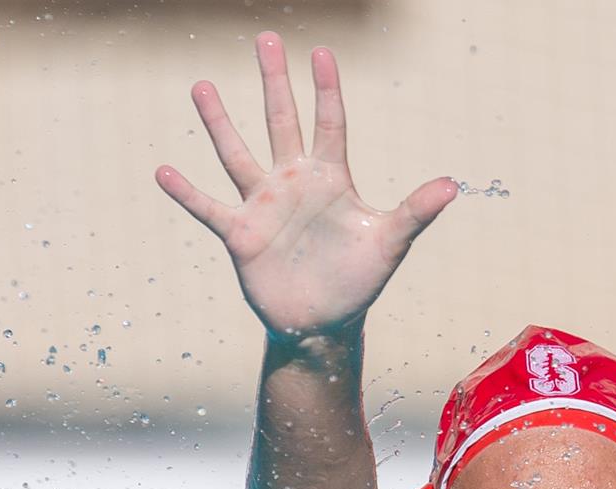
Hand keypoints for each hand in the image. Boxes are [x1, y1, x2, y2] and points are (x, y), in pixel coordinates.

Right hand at [156, 33, 457, 339]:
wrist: (324, 323)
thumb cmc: (359, 281)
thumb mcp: (389, 244)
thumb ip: (415, 212)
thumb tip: (452, 186)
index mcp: (330, 179)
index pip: (329, 123)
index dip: (327, 89)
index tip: (322, 51)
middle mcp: (294, 183)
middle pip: (281, 122)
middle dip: (275, 82)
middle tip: (266, 39)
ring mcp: (263, 205)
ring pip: (237, 154)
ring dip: (219, 123)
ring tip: (202, 86)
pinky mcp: (240, 234)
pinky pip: (208, 208)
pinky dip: (186, 193)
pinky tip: (163, 171)